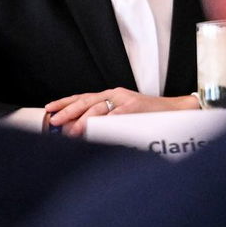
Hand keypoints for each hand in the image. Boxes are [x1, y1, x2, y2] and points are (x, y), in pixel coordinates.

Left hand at [44, 88, 200, 135]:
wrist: (175, 110)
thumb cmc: (149, 116)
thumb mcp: (123, 115)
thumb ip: (104, 120)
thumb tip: (81, 131)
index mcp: (111, 95)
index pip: (83, 97)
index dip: (65, 103)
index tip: (50, 109)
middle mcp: (115, 94)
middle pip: (86, 100)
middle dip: (68, 111)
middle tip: (56, 121)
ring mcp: (125, 100)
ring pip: (98, 108)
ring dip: (83, 121)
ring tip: (73, 132)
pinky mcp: (135, 107)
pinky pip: (116, 115)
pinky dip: (105, 123)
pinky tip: (94, 130)